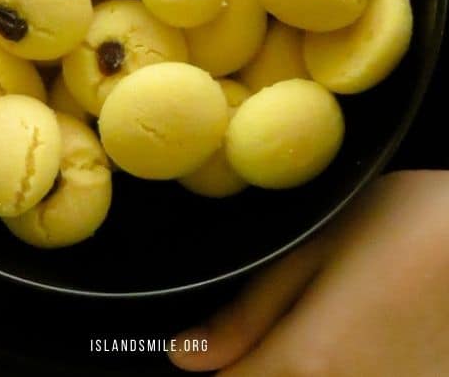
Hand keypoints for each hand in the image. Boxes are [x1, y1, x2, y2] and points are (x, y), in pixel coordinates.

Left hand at [169, 170, 448, 375]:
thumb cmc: (405, 228)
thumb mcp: (318, 247)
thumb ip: (250, 311)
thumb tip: (185, 355)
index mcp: (306, 363)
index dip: (216, 364)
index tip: (221, 341)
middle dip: (260, 367)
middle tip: (286, 319)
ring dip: (300, 369)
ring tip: (334, 316)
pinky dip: (350, 370)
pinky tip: (366, 336)